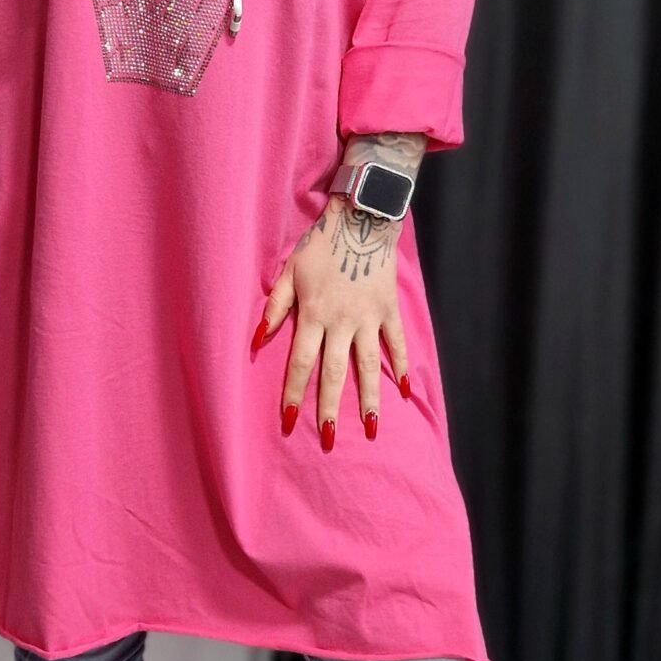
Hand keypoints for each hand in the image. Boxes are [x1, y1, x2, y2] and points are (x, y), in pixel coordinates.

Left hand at [253, 194, 412, 447]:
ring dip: (368, 399)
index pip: (301, 363)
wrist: (360, 220)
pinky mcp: (389, 310)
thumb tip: (258, 341)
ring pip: (368, 366)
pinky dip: (400, 367)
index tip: (290, 421)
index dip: (295, 393)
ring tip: (369, 428)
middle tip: (328, 440)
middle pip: (334, 373)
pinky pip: (396, 344)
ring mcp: (369, 318)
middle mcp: (341, 322)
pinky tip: (402, 392)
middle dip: (330, 408)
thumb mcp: (289, 272)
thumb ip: (275, 307)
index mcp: (314, 315)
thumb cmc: (319, 247)